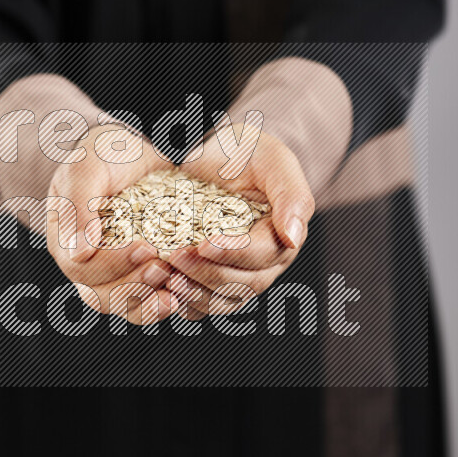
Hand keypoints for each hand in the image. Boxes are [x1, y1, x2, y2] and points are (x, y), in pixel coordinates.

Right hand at [46, 124, 181, 324]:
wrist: (134, 154)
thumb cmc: (104, 153)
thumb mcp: (87, 165)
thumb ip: (78, 205)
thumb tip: (79, 252)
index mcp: (64, 239)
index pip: (81, 267)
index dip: (112, 264)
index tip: (144, 247)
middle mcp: (84, 263)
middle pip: (100, 295)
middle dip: (133, 286)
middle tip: (162, 269)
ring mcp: (110, 273)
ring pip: (123, 305)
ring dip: (148, 303)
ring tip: (176, 291)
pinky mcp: (136, 274)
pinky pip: (144, 303)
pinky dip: (161, 304)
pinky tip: (183, 295)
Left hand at [168, 127, 314, 315]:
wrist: (215, 153)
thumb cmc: (247, 152)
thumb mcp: (274, 161)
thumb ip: (292, 196)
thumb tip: (294, 237)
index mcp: (283, 236)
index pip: (264, 255)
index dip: (235, 253)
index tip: (204, 244)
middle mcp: (264, 262)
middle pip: (243, 284)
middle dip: (208, 273)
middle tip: (176, 256)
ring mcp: (238, 274)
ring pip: (223, 300)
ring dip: (195, 294)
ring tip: (168, 279)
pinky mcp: (212, 279)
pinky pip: (203, 304)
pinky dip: (184, 302)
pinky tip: (163, 290)